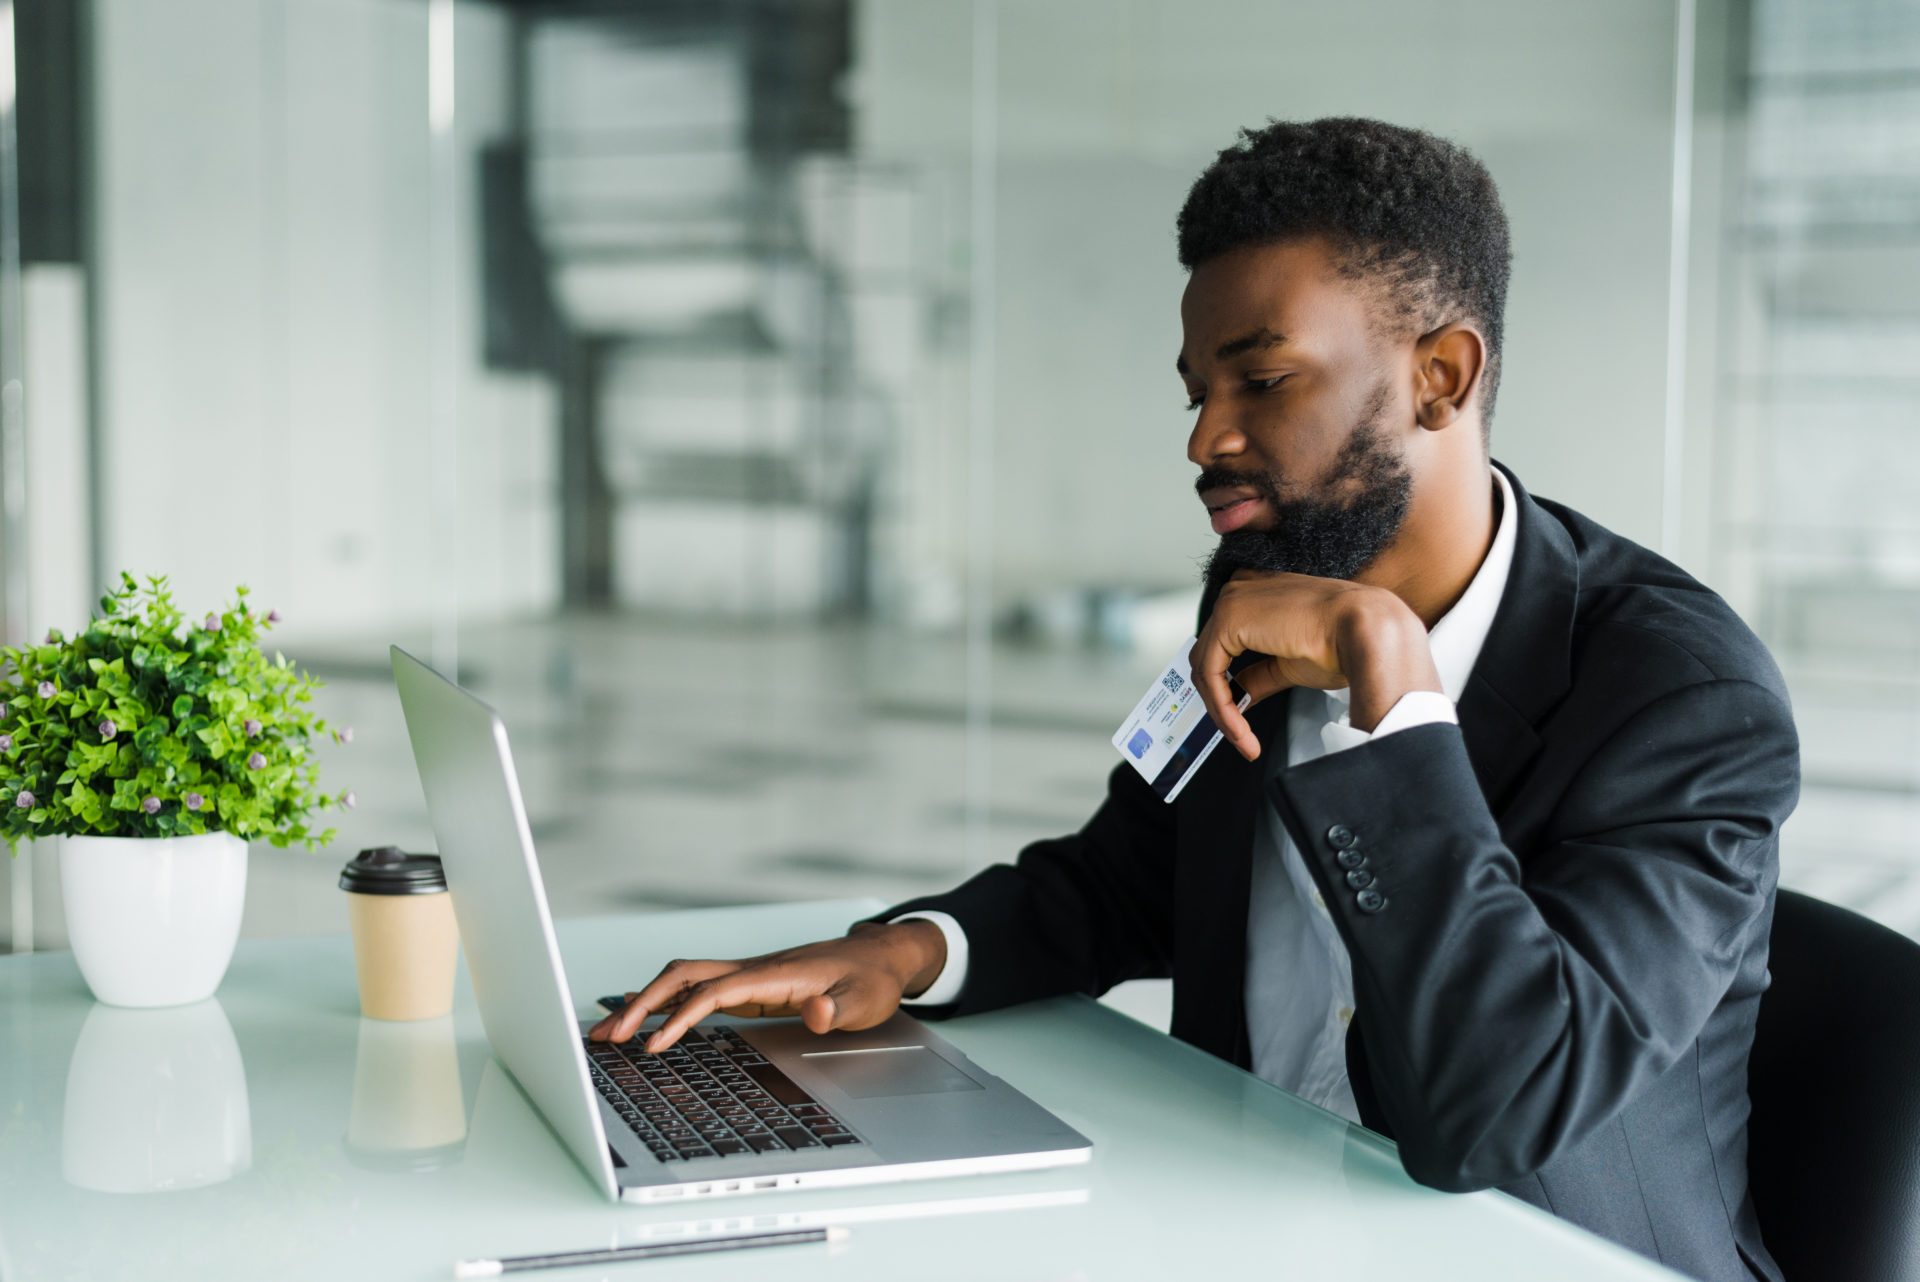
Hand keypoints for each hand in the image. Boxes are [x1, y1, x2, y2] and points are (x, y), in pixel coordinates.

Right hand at [587, 919, 947, 1052]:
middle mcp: (752, 969)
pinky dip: (662, 998)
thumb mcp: (863, 1001)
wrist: (878, 958)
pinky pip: (695, 988)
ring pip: (683, 979)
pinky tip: (638, 1010)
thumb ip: (839, 1008)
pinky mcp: (747, 984)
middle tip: (606, 1037)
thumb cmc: (869, 982)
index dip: (680, 1017)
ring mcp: (747, 974)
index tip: (652, 1045)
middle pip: (683, 976)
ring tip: (607, 1031)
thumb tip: (817, 1013)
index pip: (715, 992)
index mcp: (775, 974)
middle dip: (641, 1003)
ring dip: (643, 1001)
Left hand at [1191, 571, 1440, 759]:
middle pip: (1210, 656)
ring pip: (1206, 668)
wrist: (1366, 631)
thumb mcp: (1288, 664)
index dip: (1225, 685)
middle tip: (1239, 735)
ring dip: (1222, 711)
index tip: (1237, 719)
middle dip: (1220, 701)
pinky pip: (1211, 674)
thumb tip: (1240, 695)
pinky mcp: (1228, 621)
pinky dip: (1222, 707)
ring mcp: (1231, 603)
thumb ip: (1259, 675)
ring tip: (1244, 740)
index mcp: (1256, 593)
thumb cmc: (1341, 641)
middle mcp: (1240, 591)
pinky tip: (1240, 729)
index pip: (1223, 645)